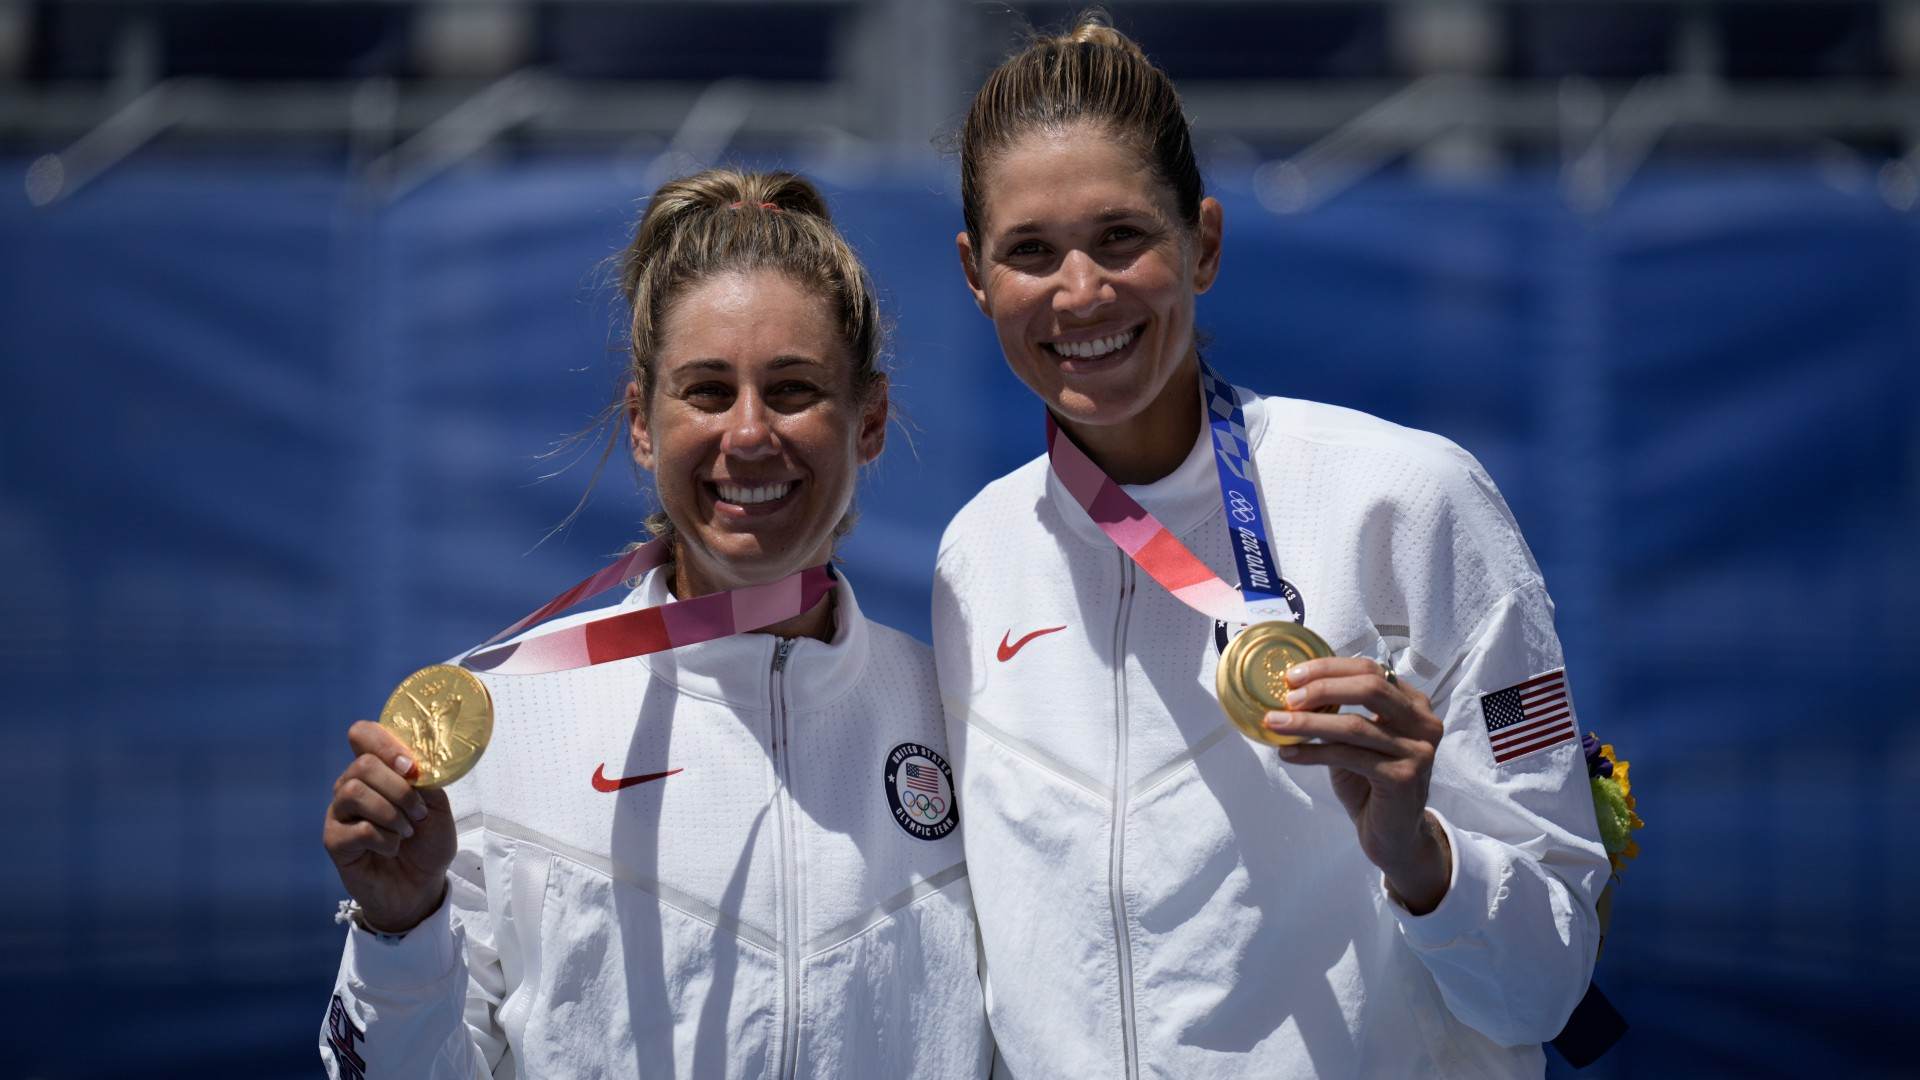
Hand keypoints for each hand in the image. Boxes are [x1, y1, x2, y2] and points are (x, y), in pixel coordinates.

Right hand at [322, 720, 455, 932]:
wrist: (421, 886)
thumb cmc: (427, 842)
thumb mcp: (437, 806)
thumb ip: (425, 780)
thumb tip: (411, 765)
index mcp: (377, 770)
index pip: (362, 734)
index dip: (384, 743)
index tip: (410, 766)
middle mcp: (352, 786)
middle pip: (361, 764)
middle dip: (399, 788)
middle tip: (419, 811)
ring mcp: (339, 813)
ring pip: (354, 792)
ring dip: (391, 813)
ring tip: (407, 831)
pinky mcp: (334, 841)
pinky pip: (358, 829)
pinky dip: (386, 839)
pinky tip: (392, 848)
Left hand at [1265, 657, 1450, 913]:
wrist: (1393, 834)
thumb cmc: (1371, 782)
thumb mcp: (1358, 740)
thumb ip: (1341, 713)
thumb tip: (1293, 691)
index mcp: (1414, 704)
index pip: (1371, 669)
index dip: (1330, 668)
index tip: (1293, 676)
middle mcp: (1424, 723)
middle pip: (1370, 687)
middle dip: (1323, 688)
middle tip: (1287, 697)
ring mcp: (1418, 750)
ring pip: (1355, 725)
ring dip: (1308, 723)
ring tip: (1274, 724)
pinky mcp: (1404, 777)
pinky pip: (1349, 756)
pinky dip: (1313, 753)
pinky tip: (1288, 754)